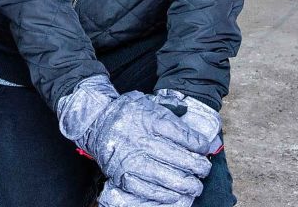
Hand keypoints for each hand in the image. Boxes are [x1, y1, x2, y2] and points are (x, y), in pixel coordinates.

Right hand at [57, 77, 210, 202]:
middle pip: (177, 157)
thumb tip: (197, 133)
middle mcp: (140, 139)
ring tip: (195, 186)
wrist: (94, 120)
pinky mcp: (121, 174)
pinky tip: (174, 195)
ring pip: (165, 176)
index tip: (204, 148)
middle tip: (203, 170)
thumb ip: (171, 113)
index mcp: (148, 119)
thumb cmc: (126, 113)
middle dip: (197, 166)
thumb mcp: (148, 103)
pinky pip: (146, 189)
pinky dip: (163, 194)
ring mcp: (130, 158)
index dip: (198, 144)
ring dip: (185, 184)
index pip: (181, 134)